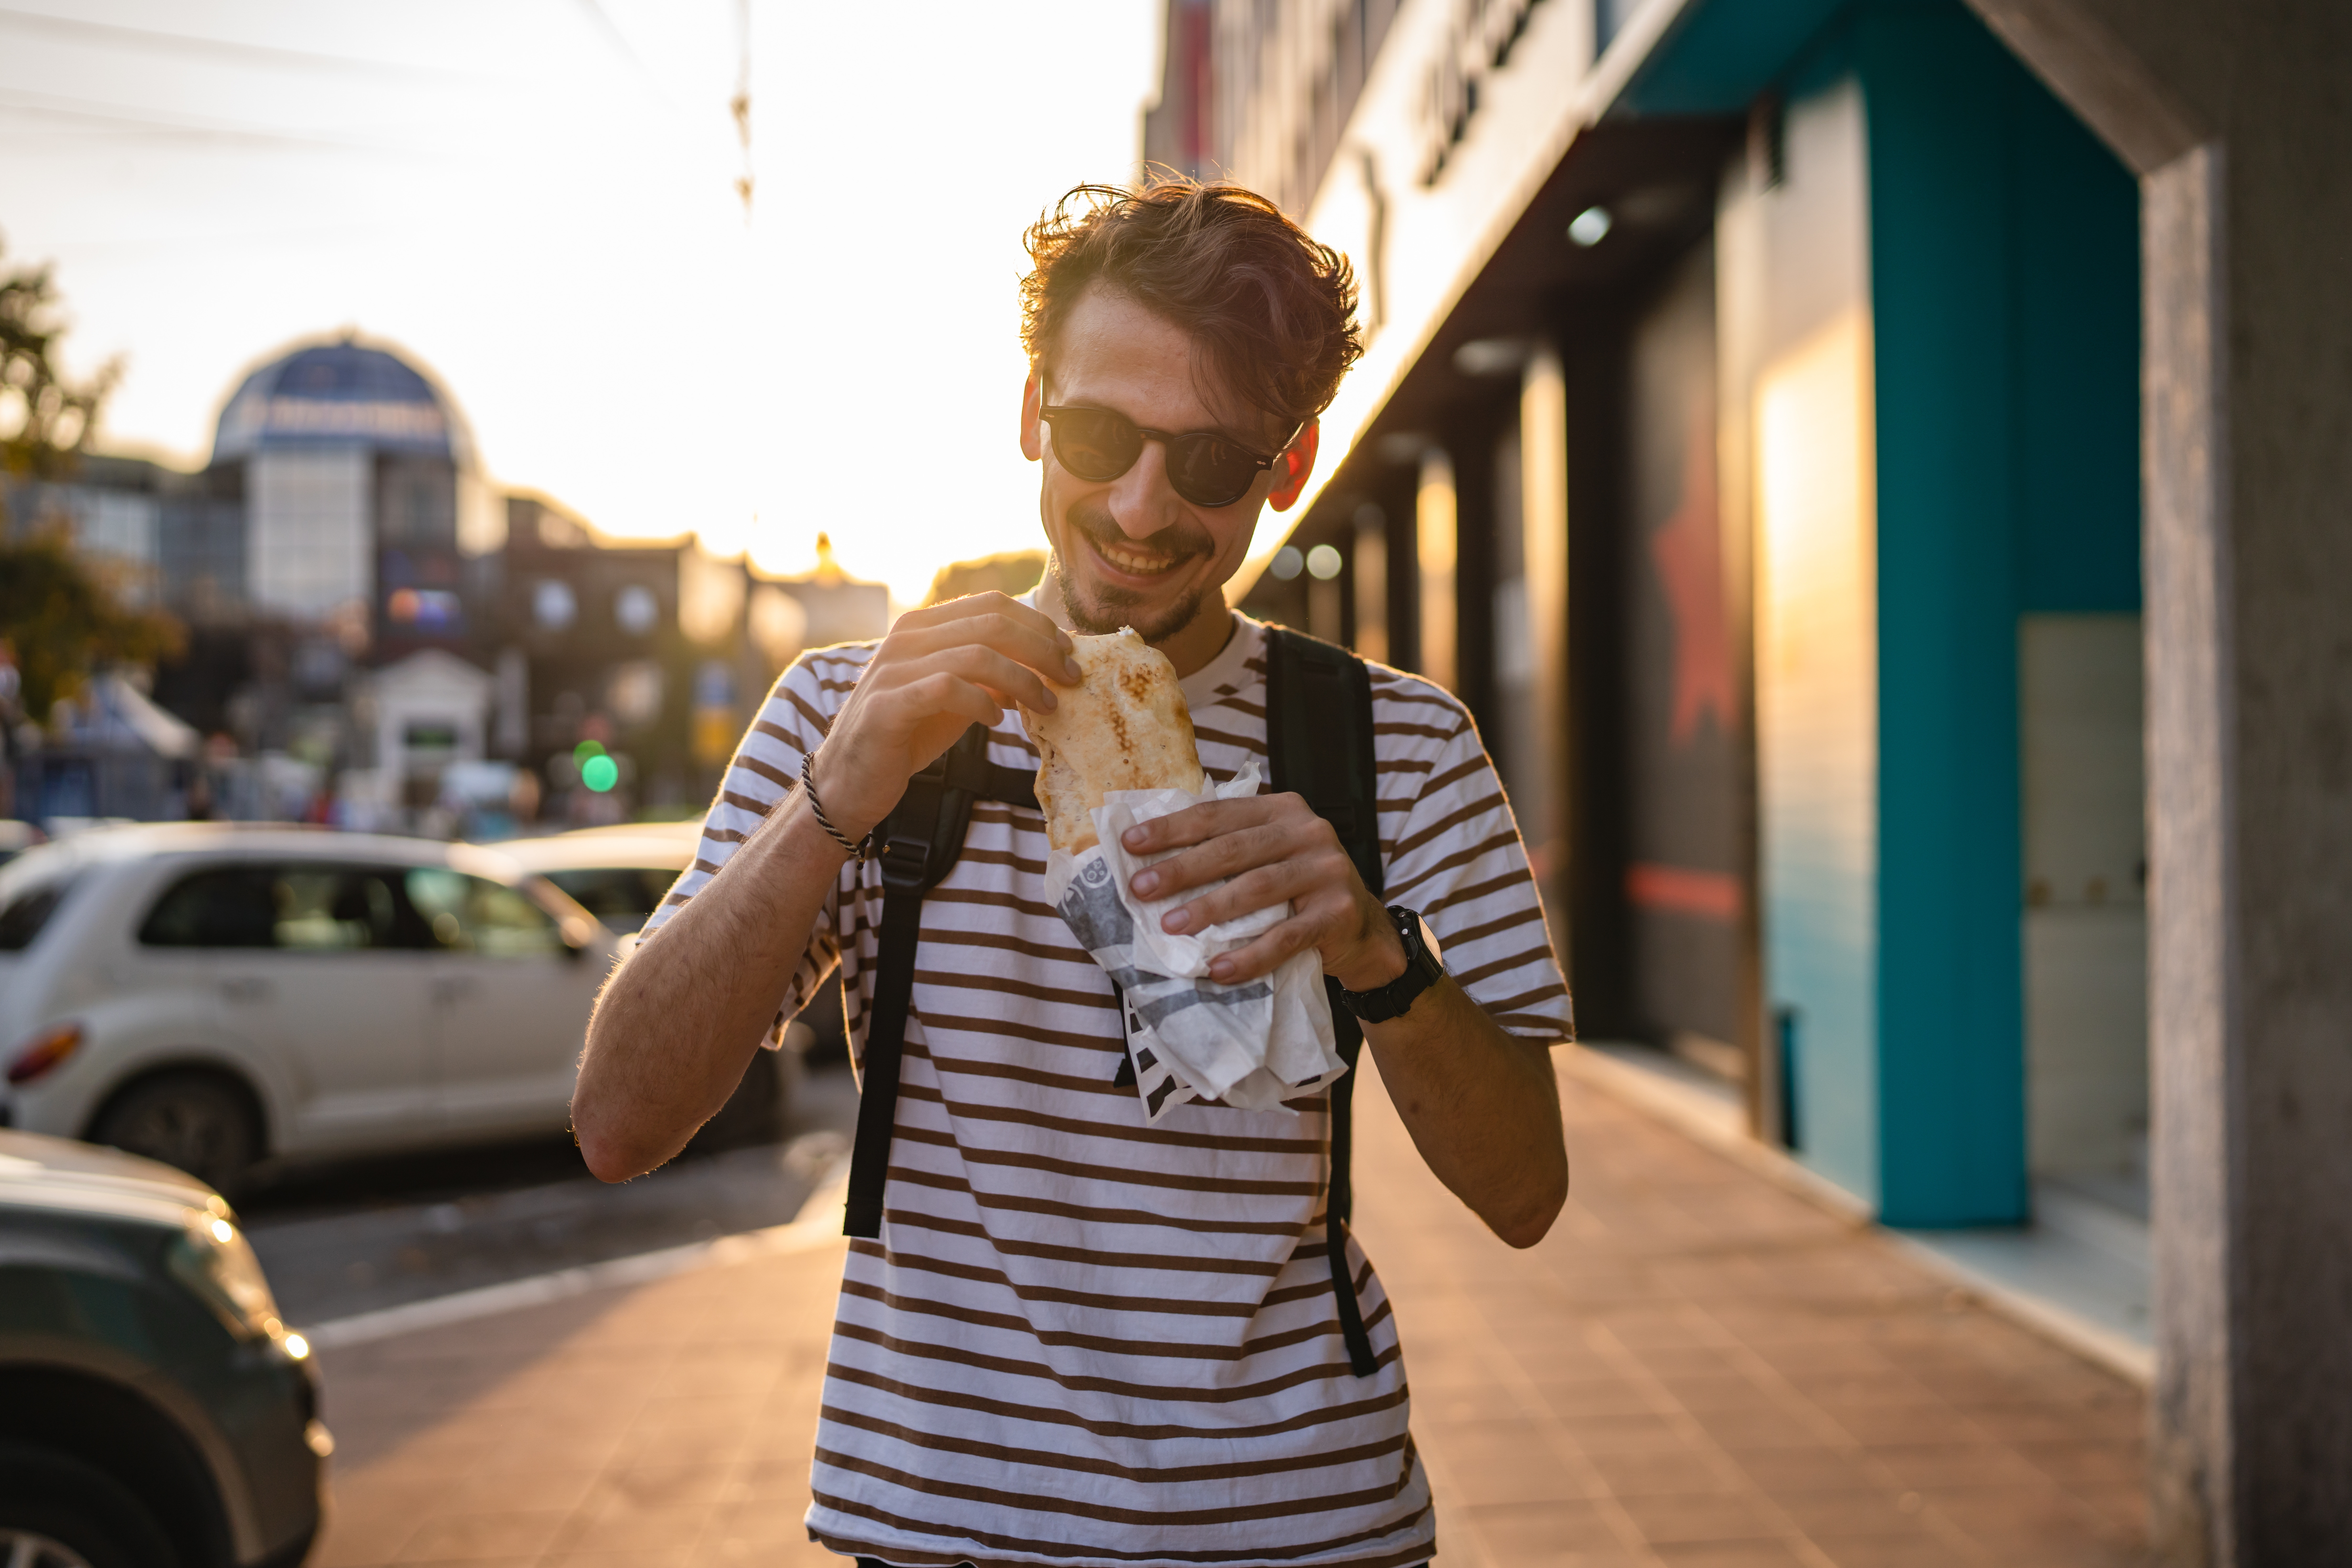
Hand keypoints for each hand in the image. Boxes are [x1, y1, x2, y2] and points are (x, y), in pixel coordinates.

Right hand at [811, 592, 1079, 839]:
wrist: (853, 777)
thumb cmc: (910, 733)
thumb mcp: (958, 696)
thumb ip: (992, 676)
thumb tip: (1044, 668)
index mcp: (924, 626)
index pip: (992, 605)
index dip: (1038, 625)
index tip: (1067, 652)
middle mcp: (906, 638)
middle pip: (992, 624)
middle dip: (1041, 650)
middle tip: (1070, 677)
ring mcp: (894, 669)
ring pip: (976, 655)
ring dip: (1022, 680)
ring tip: (1045, 705)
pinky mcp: (888, 704)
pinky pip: (947, 688)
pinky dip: (981, 703)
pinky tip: (996, 722)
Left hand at [1119, 792, 1406, 989]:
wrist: (1363, 931)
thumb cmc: (1299, 891)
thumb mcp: (1269, 856)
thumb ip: (1227, 850)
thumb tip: (1151, 864)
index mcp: (1283, 810)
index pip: (1218, 814)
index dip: (1173, 828)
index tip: (1131, 844)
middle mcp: (1308, 832)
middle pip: (1234, 849)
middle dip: (1182, 869)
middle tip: (1140, 888)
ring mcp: (1327, 871)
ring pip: (1257, 888)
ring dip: (1209, 909)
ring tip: (1170, 927)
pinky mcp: (1337, 913)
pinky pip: (1286, 937)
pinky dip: (1250, 956)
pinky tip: (1218, 969)